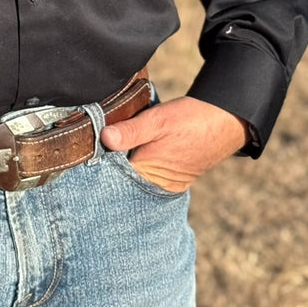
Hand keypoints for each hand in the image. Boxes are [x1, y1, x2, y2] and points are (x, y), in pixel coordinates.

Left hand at [99, 96, 248, 193]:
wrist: (227, 120)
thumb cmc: (192, 120)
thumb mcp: (159, 120)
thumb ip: (131, 131)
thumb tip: (104, 138)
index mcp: (150, 176)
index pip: (113, 179)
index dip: (96, 166)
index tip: (80, 154)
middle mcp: (157, 187)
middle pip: (122, 181)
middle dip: (108, 166)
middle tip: (89, 150)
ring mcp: (166, 184)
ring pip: (134, 177)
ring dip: (122, 164)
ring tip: (106, 148)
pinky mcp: (172, 177)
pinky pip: (147, 174)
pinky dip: (136, 164)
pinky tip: (128, 152)